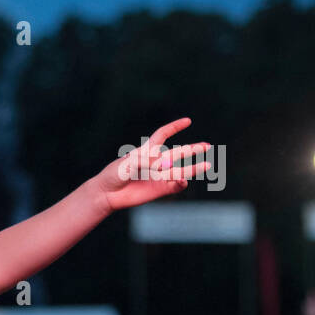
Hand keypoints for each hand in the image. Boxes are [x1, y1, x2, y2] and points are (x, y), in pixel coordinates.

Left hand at [92, 118, 210, 211]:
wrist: (106, 194)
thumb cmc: (114, 175)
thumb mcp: (127, 164)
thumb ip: (145, 162)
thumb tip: (164, 166)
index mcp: (147, 151)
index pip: (162, 135)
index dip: (174, 127)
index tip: (188, 121)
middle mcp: (156, 163)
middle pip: (177, 153)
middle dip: (192, 149)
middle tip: (207, 145)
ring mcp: (159, 177)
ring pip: (180, 171)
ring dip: (193, 169)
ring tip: (207, 165)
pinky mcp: (159, 190)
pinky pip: (174, 186)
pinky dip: (180, 183)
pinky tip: (183, 181)